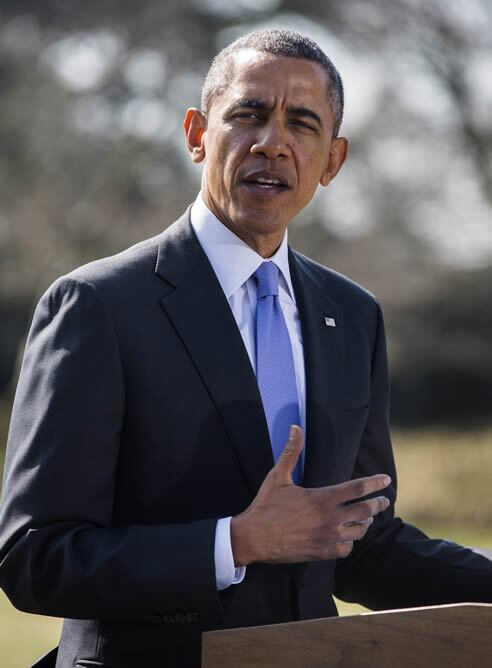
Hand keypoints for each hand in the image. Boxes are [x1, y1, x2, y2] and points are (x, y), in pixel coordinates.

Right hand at [230, 425, 390, 565]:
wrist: (254, 538)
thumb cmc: (266, 505)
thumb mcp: (278, 476)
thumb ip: (291, 452)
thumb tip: (295, 427)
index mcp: (322, 498)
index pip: (358, 488)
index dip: (375, 483)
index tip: (385, 479)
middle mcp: (330, 518)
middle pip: (366, 511)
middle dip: (378, 504)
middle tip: (383, 501)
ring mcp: (328, 537)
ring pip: (359, 531)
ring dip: (365, 523)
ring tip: (366, 518)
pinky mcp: (322, 552)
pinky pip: (347, 548)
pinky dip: (350, 541)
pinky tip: (347, 536)